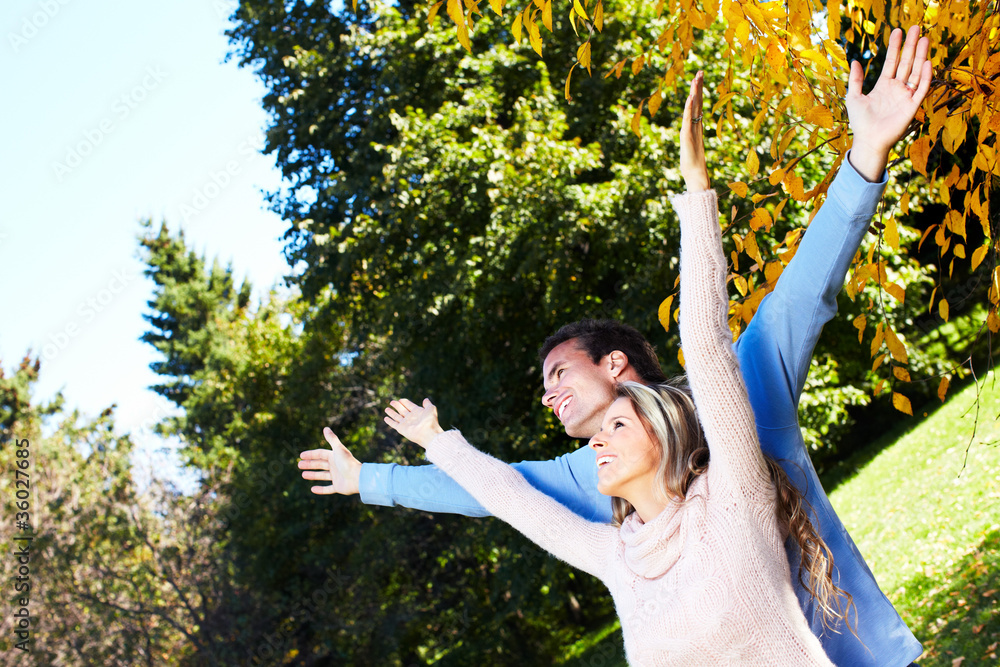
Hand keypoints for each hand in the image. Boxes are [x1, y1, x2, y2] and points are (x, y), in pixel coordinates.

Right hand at [298, 428, 361, 495]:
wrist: (358, 478)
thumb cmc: (347, 462)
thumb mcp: (338, 449)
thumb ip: (332, 439)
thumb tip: (325, 428)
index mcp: (335, 457)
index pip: (321, 454)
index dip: (311, 454)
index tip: (301, 455)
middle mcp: (336, 466)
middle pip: (320, 464)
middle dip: (310, 464)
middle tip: (299, 465)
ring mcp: (337, 477)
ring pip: (322, 476)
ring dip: (313, 475)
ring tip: (303, 475)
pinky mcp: (338, 487)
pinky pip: (328, 489)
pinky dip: (321, 490)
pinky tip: (312, 489)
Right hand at [384, 398, 443, 447]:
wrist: (428, 433)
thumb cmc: (430, 421)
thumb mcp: (431, 409)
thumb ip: (427, 404)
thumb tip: (425, 399)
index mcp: (417, 412)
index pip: (409, 405)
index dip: (405, 402)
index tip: (401, 399)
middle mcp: (411, 418)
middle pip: (402, 410)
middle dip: (397, 406)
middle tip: (392, 402)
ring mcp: (406, 423)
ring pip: (397, 417)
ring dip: (391, 413)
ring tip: (386, 409)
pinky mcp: (401, 429)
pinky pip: (394, 424)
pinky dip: (390, 421)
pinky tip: (385, 418)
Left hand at [680, 70, 710, 192]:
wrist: (696, 175)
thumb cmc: (692, 165)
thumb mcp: (689, 148)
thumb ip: (690, 140)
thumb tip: (690, 138)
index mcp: (696, 126)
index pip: (697, 105)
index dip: (697, 92)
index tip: (698, 78)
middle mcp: (696, 125)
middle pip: (698, 102)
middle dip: (698, 86)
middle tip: (700, 71)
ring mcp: (693, 129)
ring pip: (695, 107)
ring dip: (695, 92)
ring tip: (696, 77)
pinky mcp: (688, 135)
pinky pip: (689, 119)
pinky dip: (690, 108)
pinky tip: (691, 98)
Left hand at [847, 25, 932, 181]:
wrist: (868, 141)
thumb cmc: (860, 122)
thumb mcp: (854, 97)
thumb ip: (856, 79)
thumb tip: (855, 61)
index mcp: (883, 86)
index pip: (892, 62)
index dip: (895, 47)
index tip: (898, 31)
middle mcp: (897, 89)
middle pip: (906, 63)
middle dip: (911, 46)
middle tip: (916, 28)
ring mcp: (906, 96)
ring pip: (916, 72)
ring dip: (920, 56)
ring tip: (924, 39)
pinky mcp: (912, 106)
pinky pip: (921, 88)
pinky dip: (925, 76)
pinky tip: (926, 62)